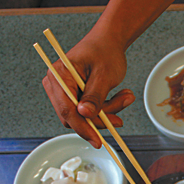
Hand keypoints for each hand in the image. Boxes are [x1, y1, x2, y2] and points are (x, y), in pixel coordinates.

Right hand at [41, 33, 132, 148]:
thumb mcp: (104, 75)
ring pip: (85, 116)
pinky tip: (121, 96)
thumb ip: (95, 96)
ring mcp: (65, 91)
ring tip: (126, 97)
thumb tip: (84, 115)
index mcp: (59, 75)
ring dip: (108, 111)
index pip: (67, 110)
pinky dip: (107, 108)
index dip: (83, 128)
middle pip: (75, 116)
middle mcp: (57, 84)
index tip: (98, 141)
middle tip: (120, 117)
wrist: (109, 42)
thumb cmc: (105, 52)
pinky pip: (90, 111)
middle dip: (100, 118)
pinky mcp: (75, 96)